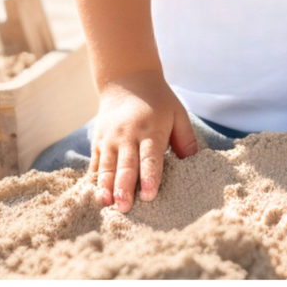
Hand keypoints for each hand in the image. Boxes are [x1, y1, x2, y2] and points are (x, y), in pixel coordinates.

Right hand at [88, 71, 198, 212]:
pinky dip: (94, 179)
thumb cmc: (158, 101)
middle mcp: (128, 135)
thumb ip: (186, 139)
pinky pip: (95, 162)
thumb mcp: (178, 113)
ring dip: (106, 185)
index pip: (150, 157)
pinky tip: (95, 194)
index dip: (150, 177)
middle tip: (125, 207)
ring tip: (107, 203)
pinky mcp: (98, 140)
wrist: (127, 79)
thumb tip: (192, 162)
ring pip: (107, 165)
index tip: (149, 195)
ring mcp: (110, 138)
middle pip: (126, 165)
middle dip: (125, 187)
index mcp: (151, 130)